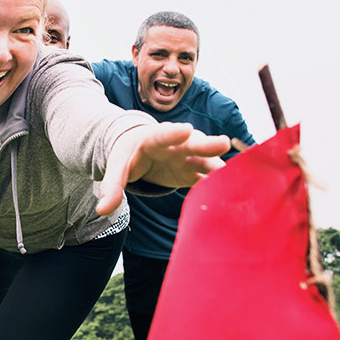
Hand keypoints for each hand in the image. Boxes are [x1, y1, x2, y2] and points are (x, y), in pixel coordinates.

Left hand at [96, 123, 229, 215]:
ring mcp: (188, 158)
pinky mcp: (194, 172)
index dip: (174, 133)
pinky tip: (235, 193)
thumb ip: (112, 187)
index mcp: (154, 139)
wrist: (139, 151)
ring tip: (238, 175)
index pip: (163, 134)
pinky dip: (220, 184)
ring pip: (207, 160)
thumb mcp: (116, 167)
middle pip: (192, 143)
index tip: (187, 130)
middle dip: (207, 144)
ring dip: (220, 167)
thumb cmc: (128, 155)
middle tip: (223, 143)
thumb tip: (101, 210)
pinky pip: (209, 177)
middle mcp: (176, 145)